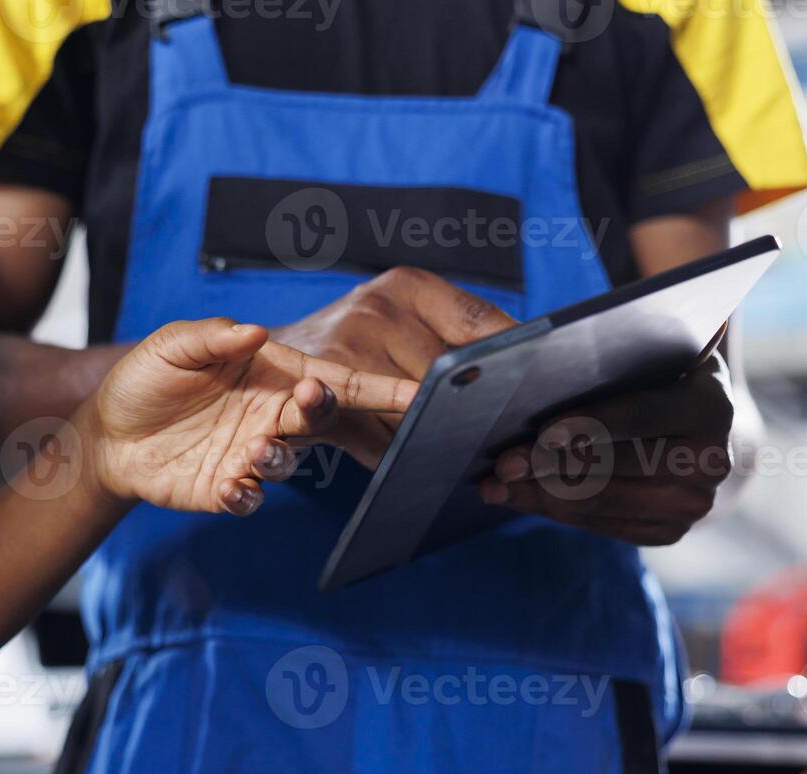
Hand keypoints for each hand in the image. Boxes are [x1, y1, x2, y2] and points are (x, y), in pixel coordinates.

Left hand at [86, 317, 417, 514]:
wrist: (106, 432)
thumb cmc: (147, 379)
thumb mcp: (172, 345)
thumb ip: (214, 336)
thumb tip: (256, 332)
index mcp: (272, 375)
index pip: (335, 380)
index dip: (380, 387)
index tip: (419, 390)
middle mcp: (272, 416)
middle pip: (319, 419)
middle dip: (324, 411)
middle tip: (311, 399)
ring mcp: (252, 455)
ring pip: (288, 462)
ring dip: (280, 457)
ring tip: (255, 449)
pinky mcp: (228, 488)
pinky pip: (250, 498)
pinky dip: (246, 496)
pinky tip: (231, 487)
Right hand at [278, 267, 517, 466]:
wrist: (259, 362)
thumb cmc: (351, 342)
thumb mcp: (399, 315)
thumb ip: (454, 333)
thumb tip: (525, 368)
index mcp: (405, 286)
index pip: (480, 323)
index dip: (514, 357)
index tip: (547, 384)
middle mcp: (374, 311)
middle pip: (451, 381)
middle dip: (471, 410)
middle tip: (495, 431)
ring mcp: (343, 353)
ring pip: (417, 418)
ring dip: (434, 438)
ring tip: (445, 442)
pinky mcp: (319, 400)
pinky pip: (381, 445)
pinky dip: (396, 455)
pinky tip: (402, 453)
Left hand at [480, 352, 735, 545]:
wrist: (704, 433)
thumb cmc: (665, 379)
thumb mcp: (660, 355)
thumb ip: (629, 348)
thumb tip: (561, 352)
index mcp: (711, 406)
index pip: (638, 416)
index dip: (586, 425)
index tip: (539, 432)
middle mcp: (711, 462)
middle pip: (612, 466)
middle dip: (549, 464)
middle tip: (501, 463)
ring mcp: (692, 505)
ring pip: (597, 501)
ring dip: (539, 493)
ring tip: (496, 483)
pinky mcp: (669, 532)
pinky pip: (597, 525)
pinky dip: (552, 509)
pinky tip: (518, 496)